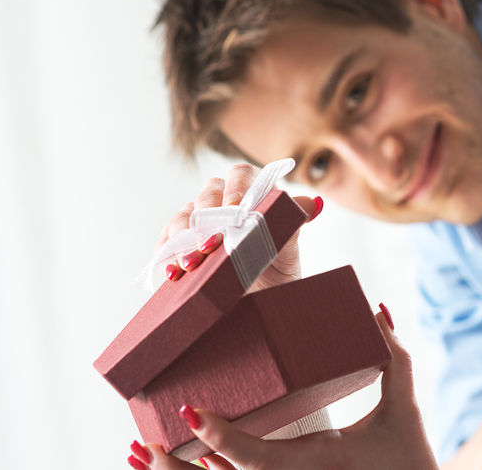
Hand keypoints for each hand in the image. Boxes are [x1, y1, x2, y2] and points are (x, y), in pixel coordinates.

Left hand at [130, 309, 438, 469]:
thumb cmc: (410, 458)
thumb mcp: (403, 408)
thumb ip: (393, 359)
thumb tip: (379, 311)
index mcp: (315, 462)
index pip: (256, 456)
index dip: (221, 437)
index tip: (191, 414)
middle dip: (175, 468)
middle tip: (143, 441)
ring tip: (140, 450)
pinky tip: (168, 463)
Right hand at [154, 163, 320, 291]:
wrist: (257, 307)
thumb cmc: (276, 276)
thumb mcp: (288, 255)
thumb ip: (293, 226)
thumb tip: (314, 204)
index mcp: (254, 196)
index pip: (241, 174)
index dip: (236, 187)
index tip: (234, 209)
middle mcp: (224, 204)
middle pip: (208, 193)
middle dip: (207, 218)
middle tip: (211, 245)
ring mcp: (201, 223)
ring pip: (184, 216)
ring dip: (185, 238)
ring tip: (192, 263)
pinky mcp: (181, 244)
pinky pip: (168, 240)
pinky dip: (167, 253)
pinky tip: (173, 271)